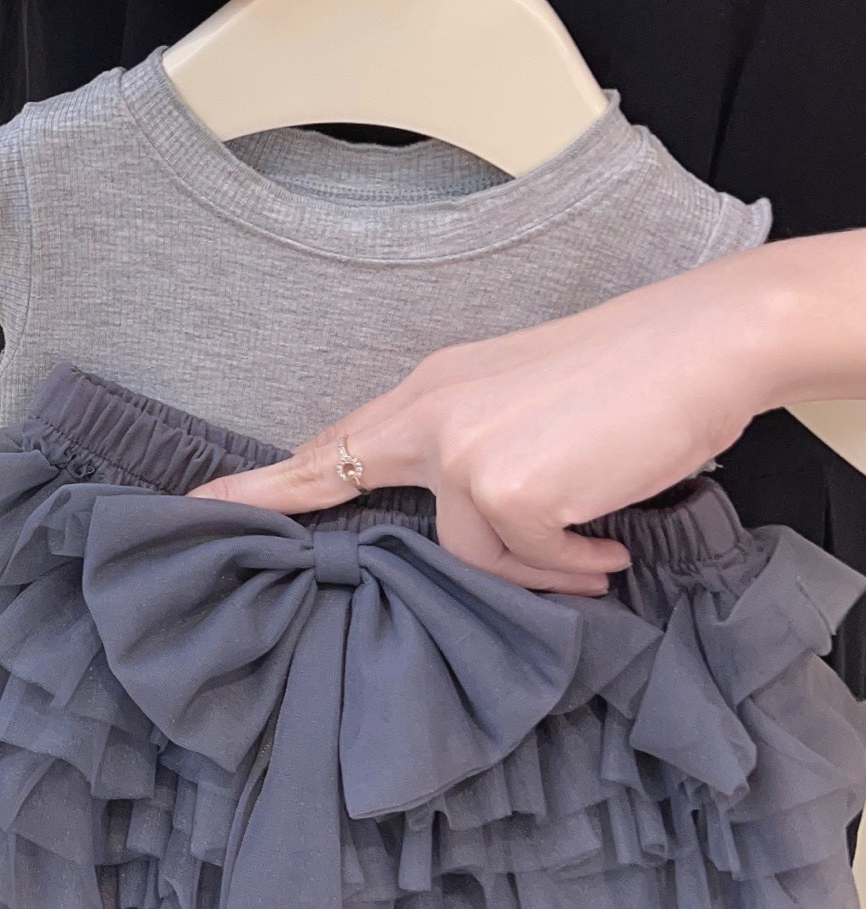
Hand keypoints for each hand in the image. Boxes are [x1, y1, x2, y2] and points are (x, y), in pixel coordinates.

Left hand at [186, 250, 809, 594]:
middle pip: (337, 471)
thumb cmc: (632, 373)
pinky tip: (606, 549)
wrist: (706, 342)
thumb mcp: (525, 398)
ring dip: (532, 566)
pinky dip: (571, 566)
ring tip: (585, 553)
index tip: (203, 498)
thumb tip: (461, 509)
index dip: (272, 474)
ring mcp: (463, 450)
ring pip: (469, 553)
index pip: (340, 438)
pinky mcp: (506, 486)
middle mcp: (433, 414)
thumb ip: (472, 446)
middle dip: (270, 497)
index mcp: (436, 388)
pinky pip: (529, 562)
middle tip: (204, 515)